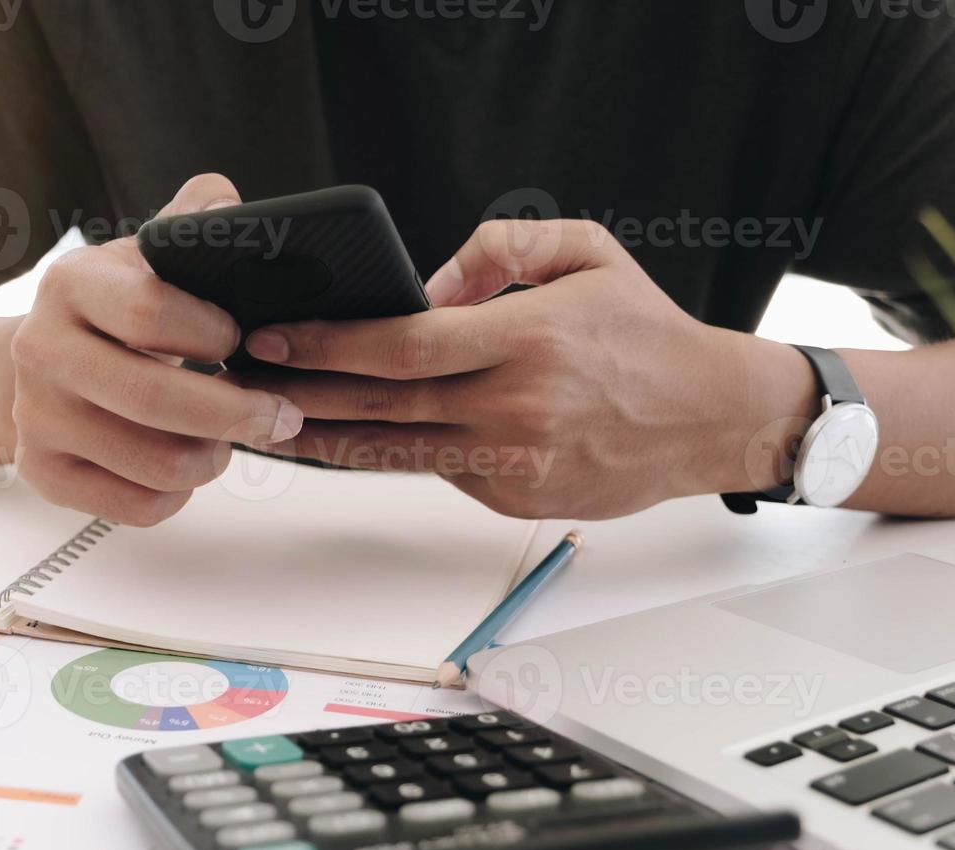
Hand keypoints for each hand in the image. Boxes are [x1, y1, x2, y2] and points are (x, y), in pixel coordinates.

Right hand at [11, 174, 305, 525]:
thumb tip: (232, 208)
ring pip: (155, 463)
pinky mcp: (43, 471)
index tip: (240, 339)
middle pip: (154, 399)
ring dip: (212, 457)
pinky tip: (186, 465)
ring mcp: (36, 416)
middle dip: (237, 411)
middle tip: (282, 413)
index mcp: (71, 283)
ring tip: (230, 438)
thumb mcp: (147, 253)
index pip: (148, 311)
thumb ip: (193, 220)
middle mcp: (39, 349)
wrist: (42, 362)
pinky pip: (135, 506)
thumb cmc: (116, 309)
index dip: (212, 333)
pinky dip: (178, 495)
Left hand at [233, 219, 806, 518]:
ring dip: (323, 439)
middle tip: (243, 383)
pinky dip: (395, 450)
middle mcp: (513, 406)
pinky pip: (437, 468)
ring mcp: (509, 460)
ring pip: (394, 451)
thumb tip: (427, 281)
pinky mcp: (510, 496)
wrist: (710, 417)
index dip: (327, 345)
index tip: (274, 337)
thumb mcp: (587, 252)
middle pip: (379, 406)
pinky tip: (350, 434)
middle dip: (300, 394)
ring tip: (270, 421)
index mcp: (526, 340)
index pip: (401, 346)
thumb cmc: (644, 333)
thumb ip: (501, 248)